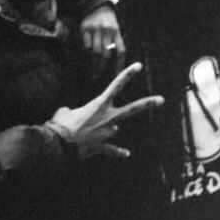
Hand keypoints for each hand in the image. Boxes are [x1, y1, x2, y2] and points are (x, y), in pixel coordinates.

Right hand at [48, 62, 163, 158]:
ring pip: (114, 129)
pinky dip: (118, 152)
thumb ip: (75, 111)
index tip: (139, 66)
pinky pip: (112, 149)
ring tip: (85, 133)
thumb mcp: (66, 111)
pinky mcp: (101, 147)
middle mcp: (107, 118)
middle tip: (162, 99)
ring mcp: (107, 133)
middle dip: (147, 104)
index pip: (116, 86)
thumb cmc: (60, 124)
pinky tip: (126, 154)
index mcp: (98, 105)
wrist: (58, 143)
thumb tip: (74, 114)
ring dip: (104, 130)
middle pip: (132, 109)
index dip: (127, 75)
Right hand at [80, 6, 125, 76]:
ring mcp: (96, 29)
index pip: (120, 51)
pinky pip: (85, 45)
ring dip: (93, 63)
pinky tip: (85, 58)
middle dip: (102, 67)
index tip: (117, 75)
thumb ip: (115, 42)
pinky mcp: (85, 28)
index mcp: (117, 32)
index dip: (120, 64)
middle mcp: (107, 31)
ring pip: (94, 51)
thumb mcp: (115, 29)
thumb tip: (115, 62)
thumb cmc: (108, 21)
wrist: (96, 6)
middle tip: (97, 76)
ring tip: (91, 71)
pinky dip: (85, 53)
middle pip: (106, 53)